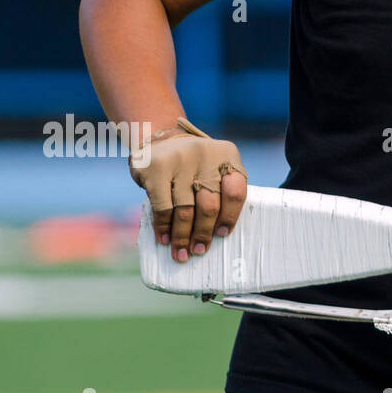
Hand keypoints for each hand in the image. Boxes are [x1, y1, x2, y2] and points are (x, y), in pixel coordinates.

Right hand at [130, 118, 247, 261]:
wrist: (161, 139)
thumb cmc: (196, 165)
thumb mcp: (215, 169)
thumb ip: (222, 194)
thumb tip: (216, 237)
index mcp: (228, 156)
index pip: (235, 191)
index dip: (230, 217)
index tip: (222, 235)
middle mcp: (205, 155)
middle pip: (209, 205)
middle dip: (203, 233)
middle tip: (199, 250)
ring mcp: (179, 160)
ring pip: (185, 210)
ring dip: (182, 236)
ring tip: (181, 253)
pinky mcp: (156, 168)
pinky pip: (162, 207)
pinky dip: (163, 227)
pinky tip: (165, 239)